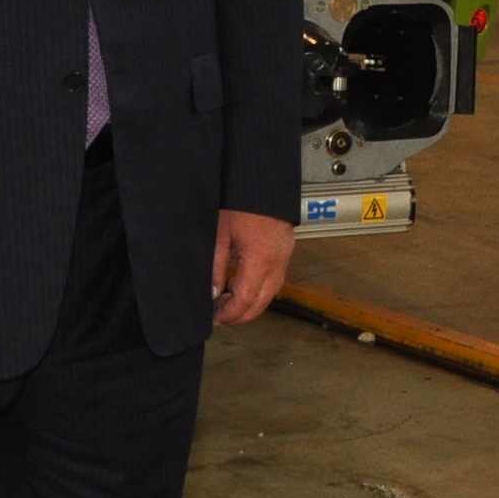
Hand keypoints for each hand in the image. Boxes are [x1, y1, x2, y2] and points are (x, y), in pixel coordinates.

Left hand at [209, 210, 294, 330]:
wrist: (261, 178)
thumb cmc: (240, 201)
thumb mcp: (220, 235)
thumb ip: (216, 267)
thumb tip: (212, 292)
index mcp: (261, 259)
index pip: (245, 300)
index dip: (230, 314)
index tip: (216, 318)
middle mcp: (278, 261)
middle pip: (262, 302)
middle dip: (242, 314)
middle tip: (221, 317)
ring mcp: (285, 255)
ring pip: (271, 292)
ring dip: (251, 302)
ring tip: (228, 301)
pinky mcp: (286, 248)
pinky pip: (275, 278)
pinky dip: (260, 288)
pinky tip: (242, 284)